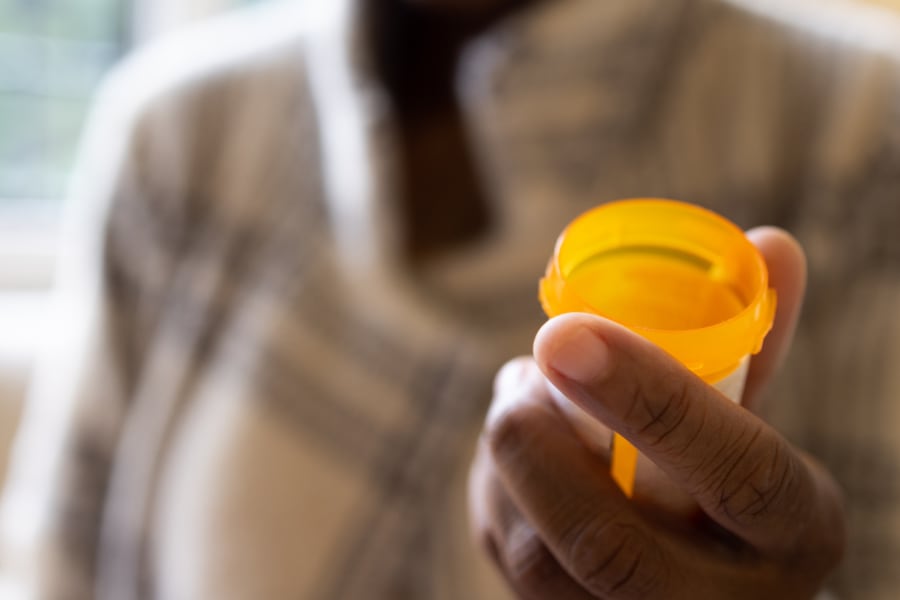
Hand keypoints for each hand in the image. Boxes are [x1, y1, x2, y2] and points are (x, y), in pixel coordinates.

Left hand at [468, 228, 845, 598]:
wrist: (713, 588)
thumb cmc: (729, 484)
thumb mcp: (756, 422)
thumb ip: (751, 340)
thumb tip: (767, 243)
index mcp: (789, 530)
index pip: (737, 472)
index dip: (653, 399)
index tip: (566, 331)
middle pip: (612, 546)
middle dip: (541, 445)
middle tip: (521, 371)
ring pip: (540, 560)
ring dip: (508, 460)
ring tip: (516, 395)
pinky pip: (508, 562)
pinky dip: (494, 492)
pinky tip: (511, 453)